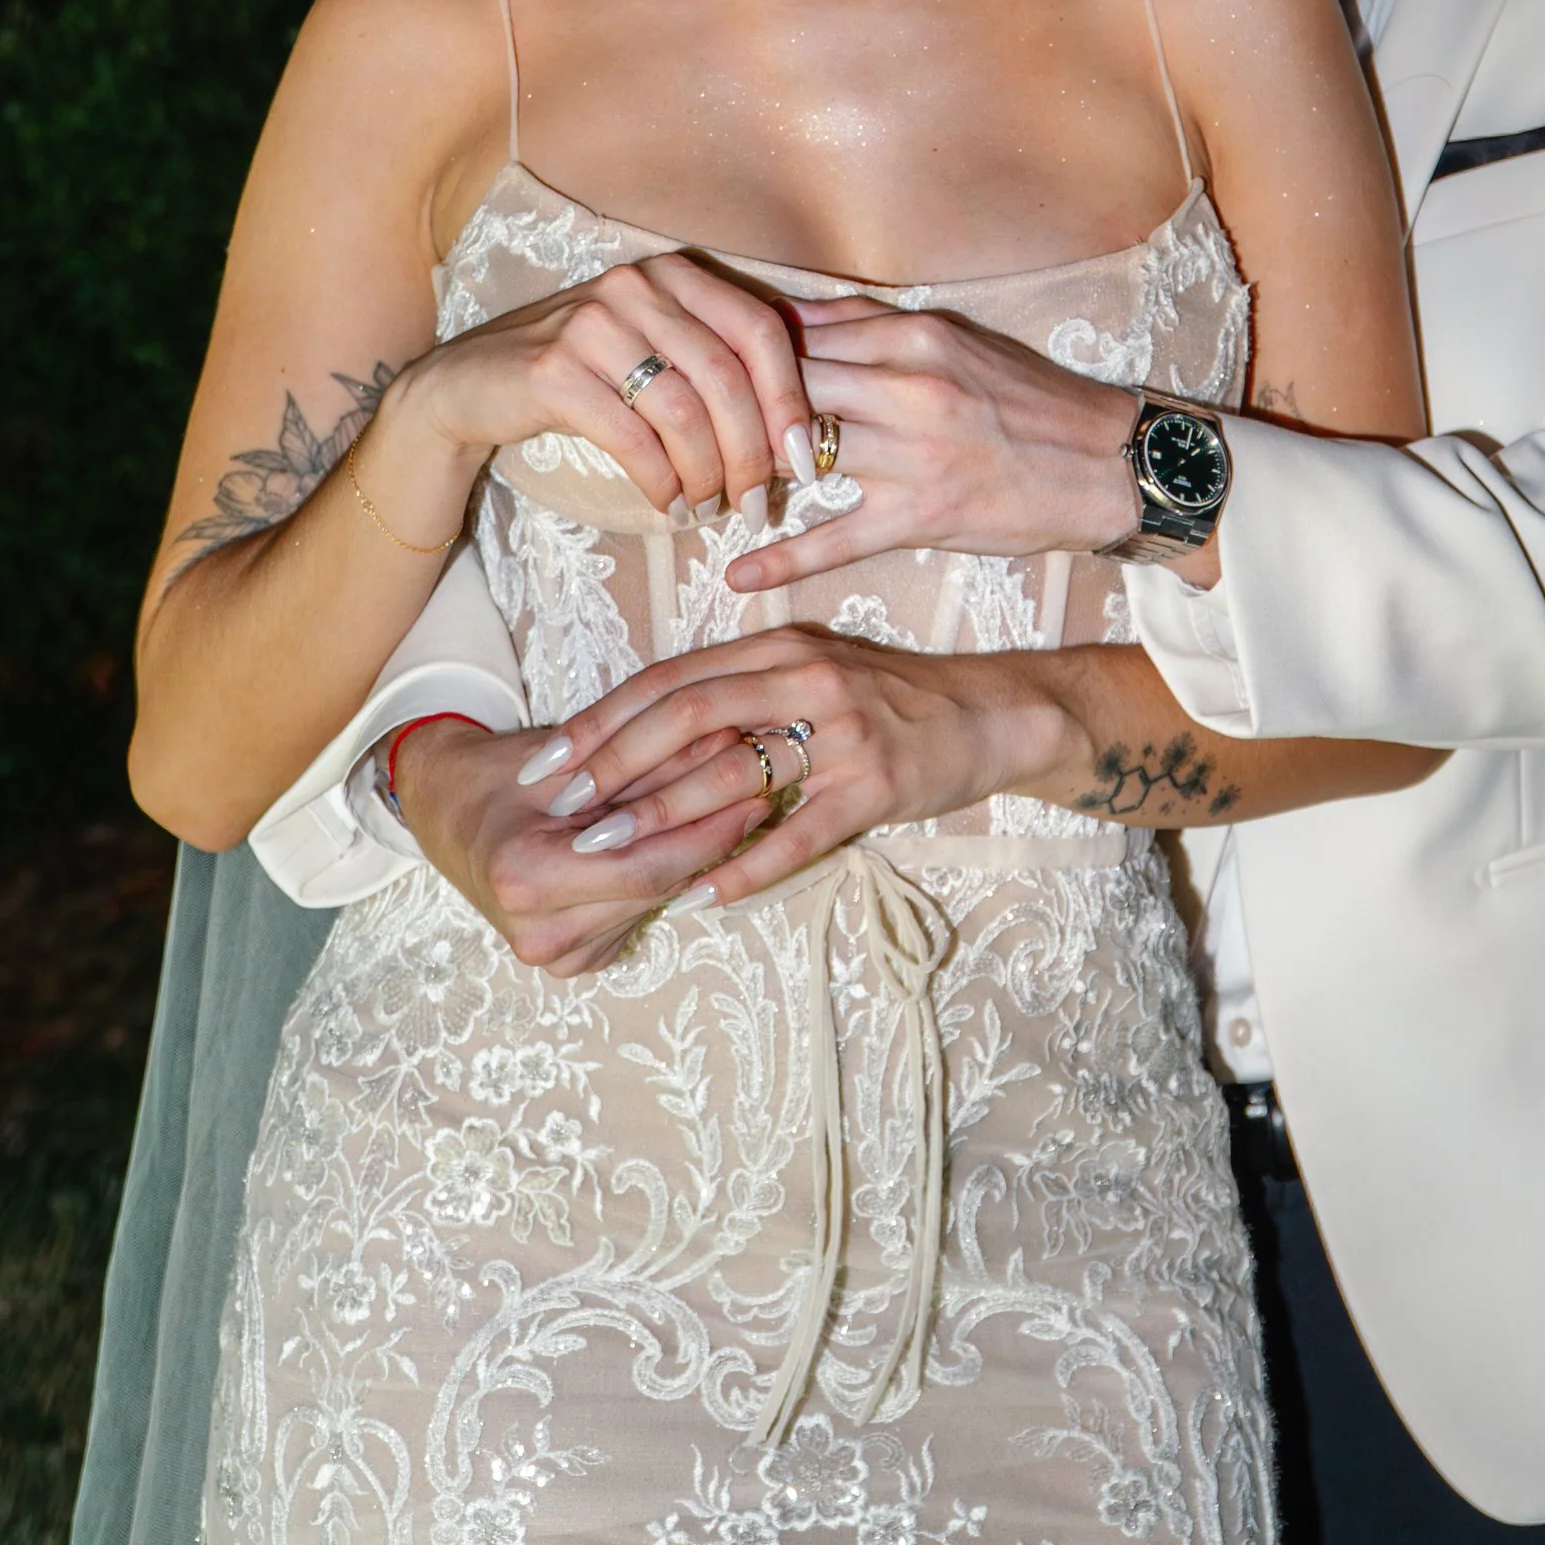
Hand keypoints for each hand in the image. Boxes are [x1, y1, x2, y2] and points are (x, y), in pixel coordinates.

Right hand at [382, 249, 815, 536]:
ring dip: (707, 474)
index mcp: (674, 274)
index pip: (760, 330)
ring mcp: (592, 322)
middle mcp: (637, 286)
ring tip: (708, 509)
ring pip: (683, 411)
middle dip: (752, 453)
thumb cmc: (580, 376)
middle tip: (757, 505)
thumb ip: (717, 368)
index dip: (792, 399)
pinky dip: (662, 481)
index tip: (805, 461)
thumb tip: (796, 433)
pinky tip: (670, 506)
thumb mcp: (654, 351)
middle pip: (727, 376)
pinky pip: (633, 437)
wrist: (468, 386)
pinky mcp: (553, 370)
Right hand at [387, 713, 778, 978]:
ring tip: (731, 807)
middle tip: (760, 790)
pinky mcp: (571, 962)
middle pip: (657, 888)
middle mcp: (538, 935)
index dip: (709, 828)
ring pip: (654, 904)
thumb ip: (651, 762)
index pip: (648, 864)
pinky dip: (664, 880)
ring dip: (695, 859)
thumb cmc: (503, 775)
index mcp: (526, 881)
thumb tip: (733, 747)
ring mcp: (554, 958)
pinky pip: (636, 916)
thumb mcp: (573, 756)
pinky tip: (684, 843)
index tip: (754, 789)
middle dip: (712, 838)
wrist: (446, 814)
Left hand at [502, 628, 1075, 909]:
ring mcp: (843, 733)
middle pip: (688, 713)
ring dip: (661, 816)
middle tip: (562, 805)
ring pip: (734, 774)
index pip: (672, 677)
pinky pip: (797, 833)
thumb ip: (743, 688)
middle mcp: (805, 679)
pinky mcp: (876, 785)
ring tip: (605, 851)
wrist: (995, 714)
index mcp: (781, 648)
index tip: (549, 759)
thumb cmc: (892, 699)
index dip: (604, 718)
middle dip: (613, 761)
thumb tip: (651, 728)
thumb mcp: (814, 670)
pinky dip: (743, 866)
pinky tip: (699, 896)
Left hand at [722, 299, 1138, 596]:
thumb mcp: (956, 342)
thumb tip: (787, 317)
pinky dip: (782, 558)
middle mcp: (909, 385)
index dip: (738, 354)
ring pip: (800, 453)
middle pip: (785, 385)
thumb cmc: (1030, 403)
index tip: (699, 369)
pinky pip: (837, 538)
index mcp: (914, 336)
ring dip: (743, 473)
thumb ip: (872, 329)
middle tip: (684, 428)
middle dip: (728, 407)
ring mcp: (914, 452)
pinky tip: (737, 576)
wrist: (1110, 463)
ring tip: (698, 491)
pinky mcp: (924, 514)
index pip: (798, 333)